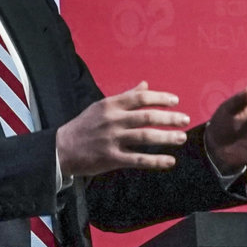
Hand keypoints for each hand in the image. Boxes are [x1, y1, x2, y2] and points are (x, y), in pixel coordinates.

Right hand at [57, 82, 191, 178]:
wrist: (62, 149)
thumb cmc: (84, 126)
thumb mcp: (102, 107)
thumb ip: (125, 97)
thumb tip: (145, 85)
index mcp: (110, 105)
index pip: (140, 98)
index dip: (160, 98)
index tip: (175, 101)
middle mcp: (113, 121)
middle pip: (147, 117)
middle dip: (169, 118)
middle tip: (185, 120)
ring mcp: (112, 140)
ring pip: (145, 137)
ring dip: (166, 137)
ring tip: (181, 138)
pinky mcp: (111, 158)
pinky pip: (138, 159)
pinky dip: (155, 160)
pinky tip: (169, 161)